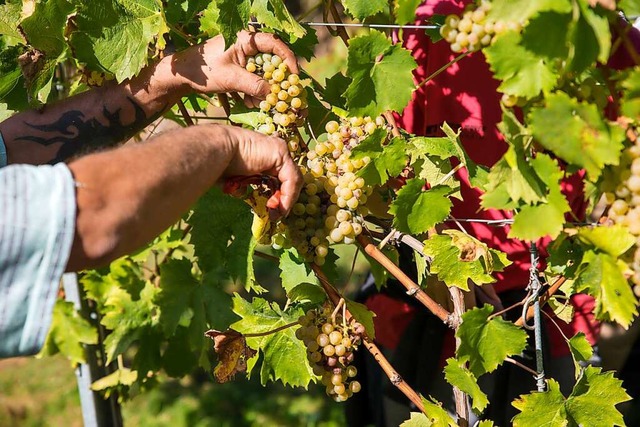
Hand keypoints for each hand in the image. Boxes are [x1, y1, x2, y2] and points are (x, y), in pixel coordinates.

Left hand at [172, 31, 298, 98]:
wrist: (183, 74)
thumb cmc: (204, 70)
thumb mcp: (230, 79)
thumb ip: (253, 85)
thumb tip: (272, 94)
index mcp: (245, 39)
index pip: (275, 43)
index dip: (288, 59)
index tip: (294, 75)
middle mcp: (247, 45)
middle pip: (272, 60)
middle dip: (275, 80)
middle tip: (279, 94)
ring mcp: (244, 56)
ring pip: (263, 72)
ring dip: (263, 88)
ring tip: (256, 102)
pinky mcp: (240, 67)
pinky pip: (254, 78)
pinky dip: (254, 90)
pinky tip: (247, 102)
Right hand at [217, 125, 302, 214]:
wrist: (215, 152)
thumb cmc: (217, 164)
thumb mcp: (235, 179)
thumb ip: (243, 185)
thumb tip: (242, 192)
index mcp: (262, 155)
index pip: (278, 177)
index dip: (277, 195)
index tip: (271, 211)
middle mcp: (272, 150)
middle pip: (287, 179)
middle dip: (283, 199)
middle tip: (275, 215)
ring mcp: (278, 150)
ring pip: (292, 179)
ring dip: (286, 200)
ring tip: (277, 214)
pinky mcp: (281, 153)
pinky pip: (292, 178)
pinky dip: (288, 195)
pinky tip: (279, 206)